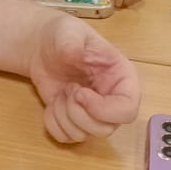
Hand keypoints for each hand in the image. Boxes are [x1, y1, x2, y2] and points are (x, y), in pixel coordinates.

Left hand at [24, 13, 141, 144]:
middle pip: (105, 129)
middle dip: (78, 113)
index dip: (103, 109)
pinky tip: (52, 105)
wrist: (42, 47)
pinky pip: (66, 138)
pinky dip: (53, 125)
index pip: (128, 110)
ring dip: (64, 117)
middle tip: (68, 89)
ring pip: (85, 136)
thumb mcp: (68, 32)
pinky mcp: (75, 122)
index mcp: (122, 79)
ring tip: (60, 94)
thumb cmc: (63, 36)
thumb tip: (74, 54)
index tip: (80, 94)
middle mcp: (113, 101)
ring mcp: (94, 114)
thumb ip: (72, 42)